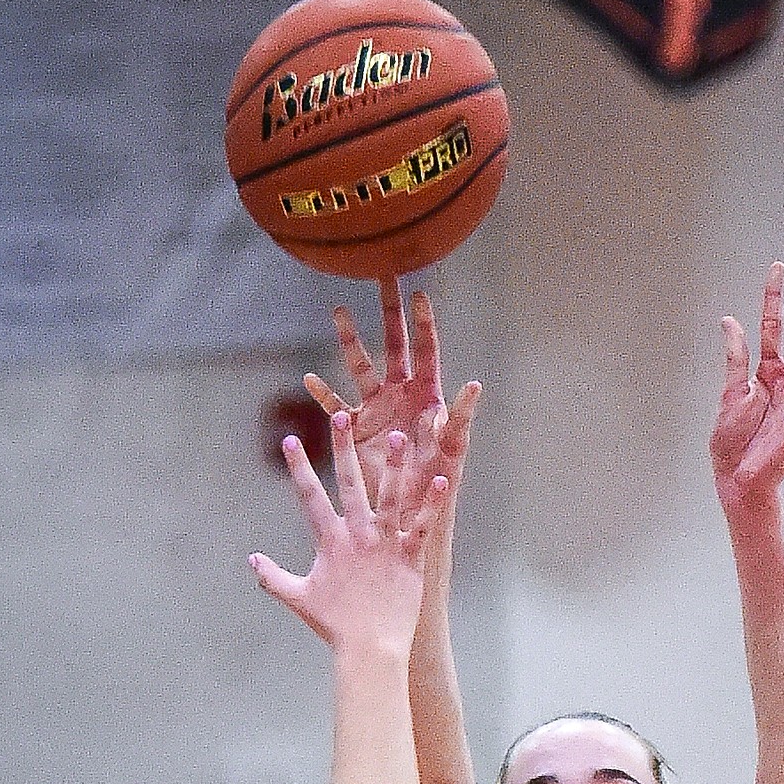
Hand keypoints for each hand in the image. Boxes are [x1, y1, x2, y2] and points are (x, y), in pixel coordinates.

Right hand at [250, 410, 448, 653]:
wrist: (369, 648)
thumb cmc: (334, 625)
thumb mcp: (298, 598)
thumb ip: (273, 577)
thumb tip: (251, 561)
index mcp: (330, 541)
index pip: (309, 497)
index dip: (298, 468)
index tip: (290, 439)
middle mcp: (357, 536)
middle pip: (349, 484)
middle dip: (343, 448)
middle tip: (341, 416)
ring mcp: (384, 544)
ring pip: (389, 497)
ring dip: (394, 466)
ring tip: (399, 436)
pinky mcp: (409, 557)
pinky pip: (421, 524)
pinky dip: (430, 503)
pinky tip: (440, 478)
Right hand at [305, 279, 479, 510]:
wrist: (411, 508)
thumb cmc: (439, 480)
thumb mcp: (453, 447)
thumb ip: (461, 416)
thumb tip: (474, 384)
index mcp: (427, 395)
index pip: (425, 350)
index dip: (422, 322)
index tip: (418, 292)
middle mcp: (400, 394)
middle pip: (393, 344)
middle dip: (389, 312)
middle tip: (384, 276)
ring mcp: (377, 408)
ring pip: (360, 366)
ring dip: (350, 340)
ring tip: (339, 311)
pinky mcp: (356, 429)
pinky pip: (335, 406)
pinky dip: (323, 393)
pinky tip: (309, 378)